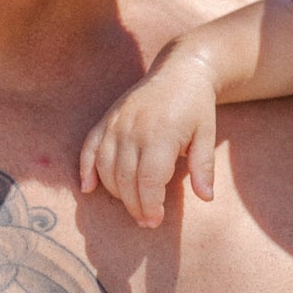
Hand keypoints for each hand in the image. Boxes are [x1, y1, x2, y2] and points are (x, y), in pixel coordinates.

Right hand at [79, 48, 218, 228]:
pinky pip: (89, 148)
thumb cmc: (196, 106)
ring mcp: (116, 124)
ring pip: (106, 169)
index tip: (155, 221)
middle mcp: (134, 130)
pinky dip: (85, 169)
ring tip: (131, 206)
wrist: (179, 71)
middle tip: (145, 221)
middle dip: (134, 205)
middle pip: (126, 180)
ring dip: (115, 193)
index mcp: (161, 135)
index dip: (150, 205)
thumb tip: (206, 198)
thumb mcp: (207, 134)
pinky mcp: (107, 120)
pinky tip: (88, 188)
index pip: (149, 181)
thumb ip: (203, 166)